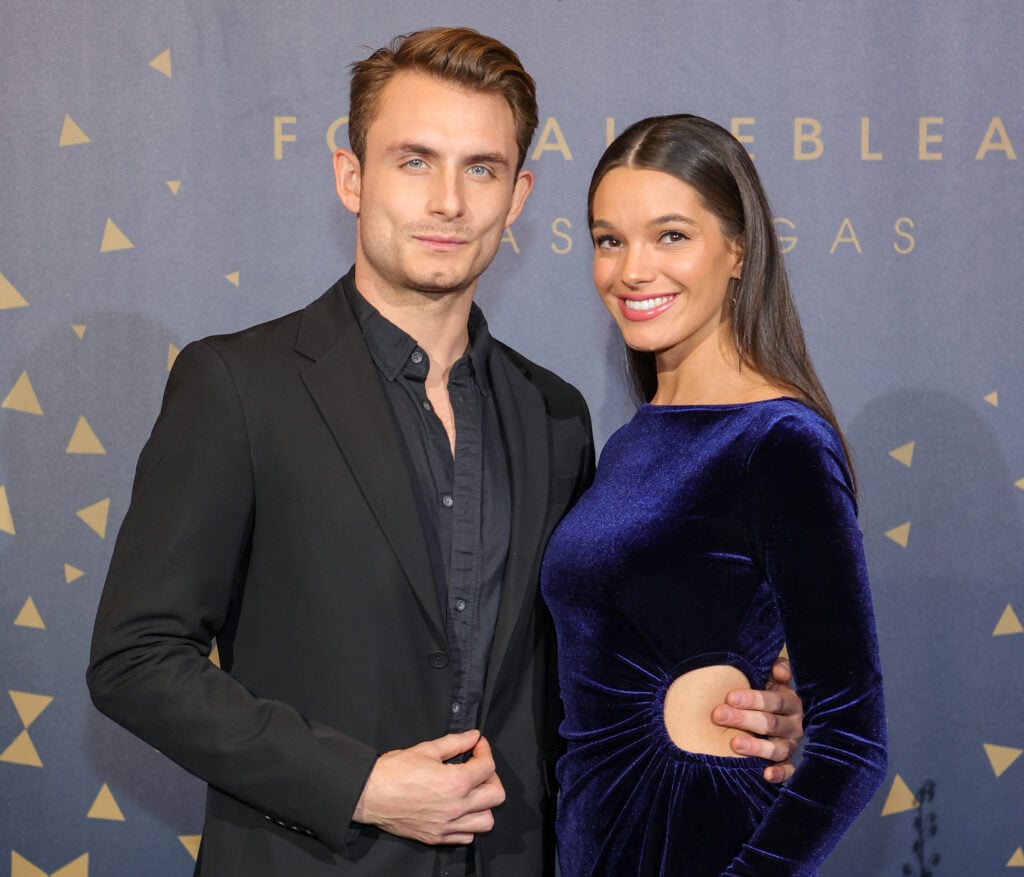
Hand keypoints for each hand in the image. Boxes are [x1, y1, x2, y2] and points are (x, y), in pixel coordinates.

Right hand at [352, 730, 504, 844]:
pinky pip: (467, 836)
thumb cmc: (394, 770)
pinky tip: (458, 808)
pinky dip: (469, 823)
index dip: (484, 750)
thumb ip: (455, 742)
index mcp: (456, 782)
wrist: (369, 794)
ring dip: (484, 804)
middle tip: (477, 767)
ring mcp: (447, 825)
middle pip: (497, 795)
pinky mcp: (437, 837)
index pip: (488, 767)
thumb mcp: (427, 749)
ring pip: (486, 820)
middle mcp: (456, 807)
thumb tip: (474, 736)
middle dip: (491, 777)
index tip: (476, 745)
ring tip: (471, 791)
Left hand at [711, 657, 803, 782]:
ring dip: (756, 746)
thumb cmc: (761, 692)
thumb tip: (779, 671)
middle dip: (744, 719)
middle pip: (771, 724)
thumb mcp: (768, 677)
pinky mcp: (787, 763)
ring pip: (778, 748)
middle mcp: (793, 725)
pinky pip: (788, 771)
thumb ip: (775, 668)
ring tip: (734, 743)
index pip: (775, 700)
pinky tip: (765, 774)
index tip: (730, 697)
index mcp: (790, 701)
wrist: (764, 714)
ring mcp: (790, 745)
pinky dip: (779, 774)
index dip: (753, 699)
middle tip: (719, 715)